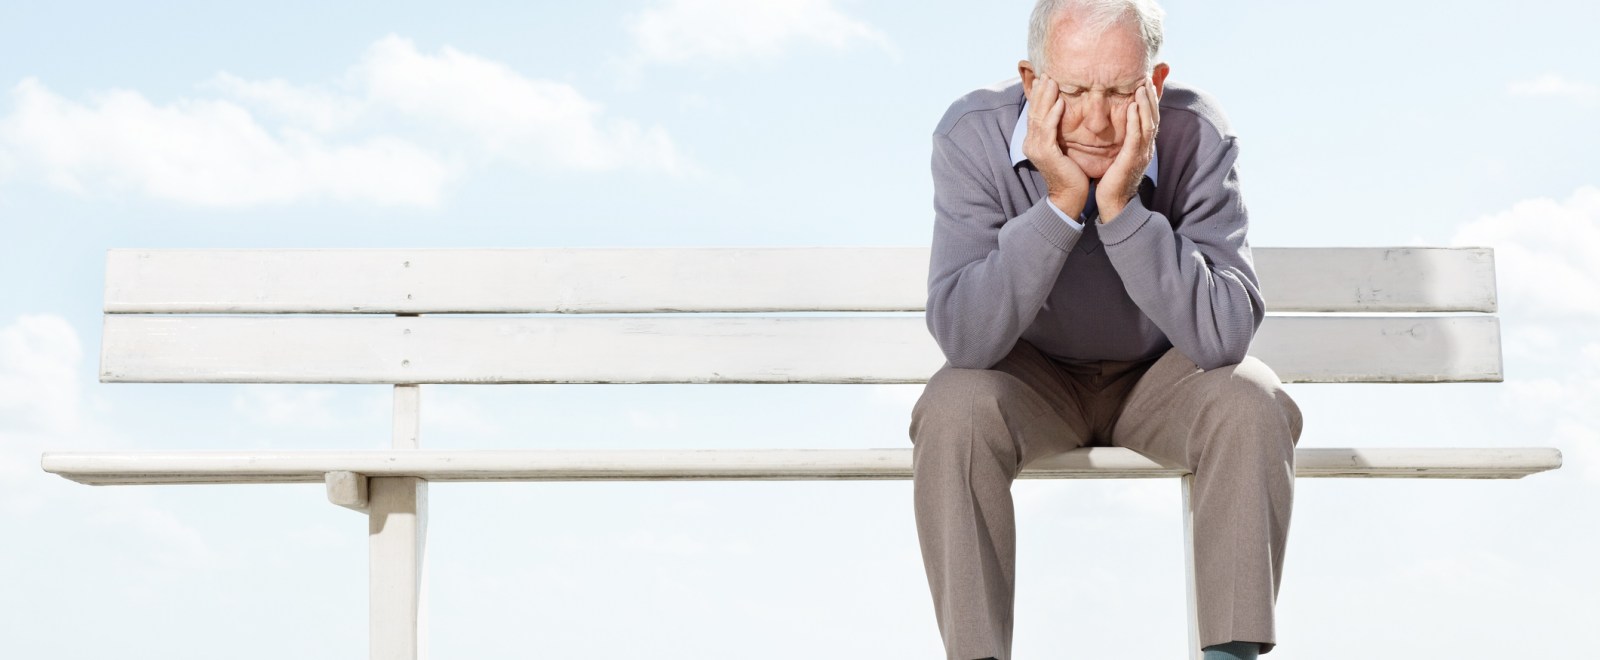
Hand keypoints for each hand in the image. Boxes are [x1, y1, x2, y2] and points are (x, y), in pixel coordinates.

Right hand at [1022, 75, 1090, 217]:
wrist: (1069, 197)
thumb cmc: (1070, 172)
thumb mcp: (1062, 148)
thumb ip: (1059, 132)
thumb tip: (1065, 114)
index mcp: (1033, 141)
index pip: (1035, 113)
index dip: (1038, 95)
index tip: (1044, 78)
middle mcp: (1031, 143)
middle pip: (1034, 111)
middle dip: (1040, 91)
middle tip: (1047, 73)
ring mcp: (1036, 148)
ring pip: (1039, 117)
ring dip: (1046, 97)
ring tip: (1052, 81)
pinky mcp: (1046, 153)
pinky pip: (1048, 129)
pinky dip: (1053, 114)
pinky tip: (1060, 102)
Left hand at [1096, 77, 1159, 222]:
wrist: (1113, 205)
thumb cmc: (1112, 181)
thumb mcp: (1118, 156)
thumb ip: (1120, 141)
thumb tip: (1115, 128)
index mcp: (1143, 146)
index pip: (1150, 118)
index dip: (1150, 100)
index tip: (1146, 82)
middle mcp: (1146, 148)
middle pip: (1154, 117)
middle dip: (1152, 96)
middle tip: (1148, 77)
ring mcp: (1142, 154)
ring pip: (1149, 123)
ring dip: (1147, 104)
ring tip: (1143, 86)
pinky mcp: (1132, 160)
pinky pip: (1137, 136)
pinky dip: (1137, 120)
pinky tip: (1134, 106)